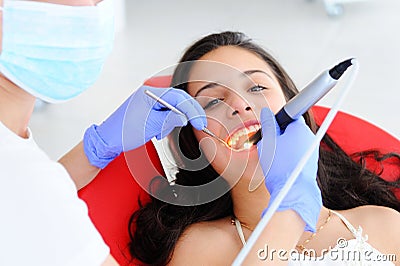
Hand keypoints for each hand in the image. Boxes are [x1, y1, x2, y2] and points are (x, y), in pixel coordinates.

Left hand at [83, 86, 206, 167]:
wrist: (107, 141)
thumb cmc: (123, 132)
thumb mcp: (152, 126)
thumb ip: (171, 119)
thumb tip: (185, 118)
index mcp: (149, 93)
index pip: (178, 97)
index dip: (192, 109)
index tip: (199, 121)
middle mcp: (149, 94)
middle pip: (177, 100)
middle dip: (187, 114)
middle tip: (197, 125)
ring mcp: (147, 102)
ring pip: (171, 108)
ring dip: (172, 121)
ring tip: (160, 133)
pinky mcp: (146, 111)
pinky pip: (163, 113)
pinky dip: (165, 123)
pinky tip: (157, 132)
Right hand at [257, 108, 321, 231]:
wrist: (292, 193)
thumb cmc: (280, 168)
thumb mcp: (267, 142)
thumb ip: (267, 124)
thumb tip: (267, 113)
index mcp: (301, 128)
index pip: (289, 116)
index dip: (277, 122)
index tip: (270, 130)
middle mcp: (310, 138)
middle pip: (291, 130)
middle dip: (280, 136)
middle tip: (269, 146)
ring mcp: (312, 151)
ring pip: (294, 143)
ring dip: (284, 147)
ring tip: (275, 159)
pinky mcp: (311, 163)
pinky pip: (297, 155)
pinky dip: (289, 158)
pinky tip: (281, 167)